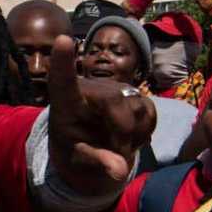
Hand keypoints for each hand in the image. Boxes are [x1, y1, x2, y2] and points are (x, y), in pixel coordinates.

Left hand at [48, 35, 155, 190]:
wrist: (89, 143)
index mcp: (66, 102)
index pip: (62, 80)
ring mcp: (115, 89)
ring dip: (132, 135)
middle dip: (120, 133)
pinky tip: (129, 137)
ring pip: (136, 109)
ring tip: (116, 144)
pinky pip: (150, 113)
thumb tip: (120, 171)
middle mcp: (91, 89)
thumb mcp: (79, 159)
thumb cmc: (75, 148)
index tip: (61, 40)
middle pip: (114, 103)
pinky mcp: (136, 95)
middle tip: (116, 155)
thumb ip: (98, 163)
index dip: (62, 61)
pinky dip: (144, 131)